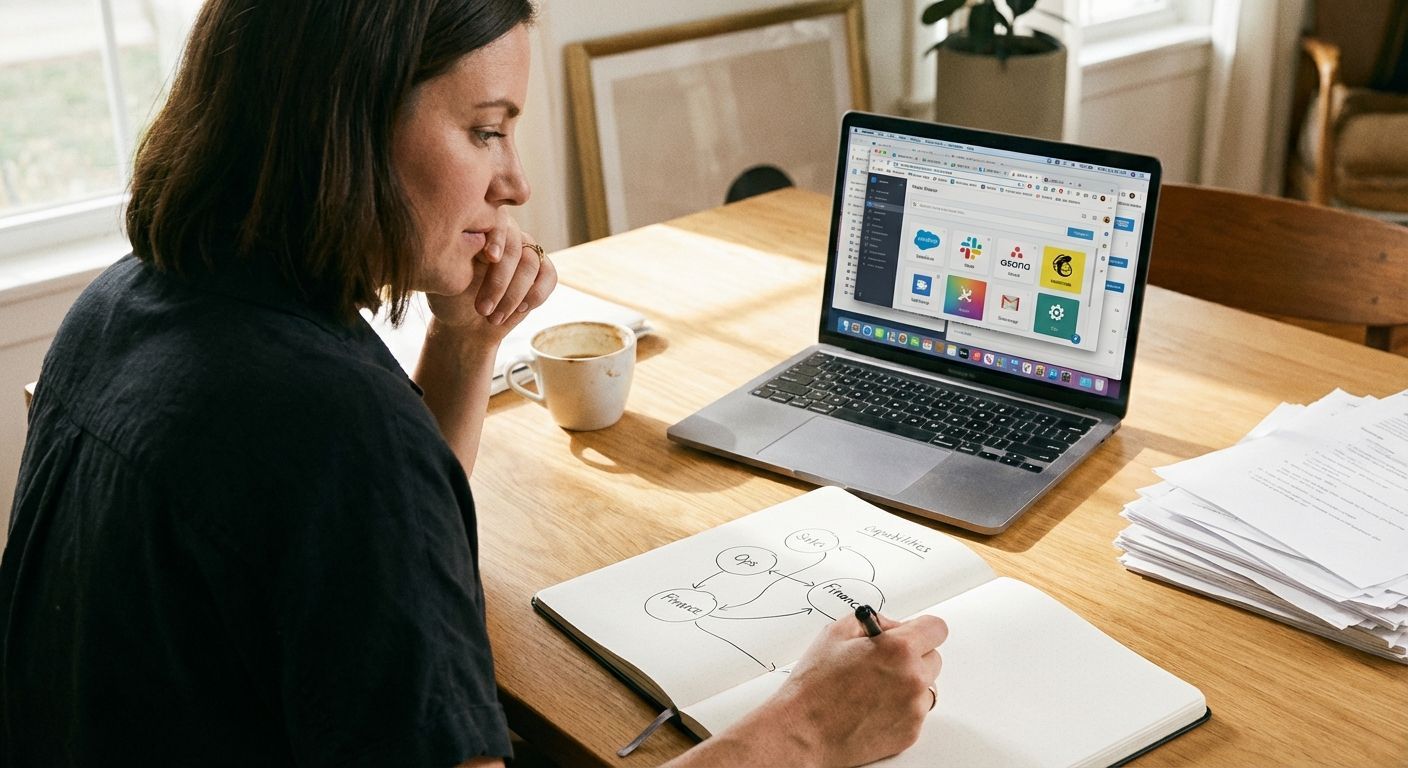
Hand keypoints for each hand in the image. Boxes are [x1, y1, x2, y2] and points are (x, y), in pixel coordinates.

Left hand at [425, 208, 556, 340]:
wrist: (464, 325)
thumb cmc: (450, 299)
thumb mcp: (446, 277)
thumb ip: (459, 256)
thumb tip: (476, 240)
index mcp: (480, 227)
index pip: (495, 222)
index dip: (496, 238)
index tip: (490, 257)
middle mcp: (506, 234)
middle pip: (513, 247)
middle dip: (499, 281)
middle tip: (483, 309)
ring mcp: (526, 250)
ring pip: (530, 263)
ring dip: (514, 294)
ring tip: (494, 318)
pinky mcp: (542, 270)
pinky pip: (548, 275)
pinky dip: (536, 294)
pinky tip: (519, 310)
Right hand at [764, 612, 947, 766]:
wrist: (804, 732)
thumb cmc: (814, 687)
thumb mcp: (835, 634)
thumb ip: (872, 621)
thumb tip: (890, 626)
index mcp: (898, 650)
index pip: (936, 628)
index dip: (921, 628)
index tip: (913, 633)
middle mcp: (913, 679)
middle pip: (934, 658)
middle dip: (913, 656)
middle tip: (884, 662)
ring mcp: (914, 709)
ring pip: (926, 687)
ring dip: (909, 683)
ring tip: (875, 687)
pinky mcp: (910, 732)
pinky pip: (916, 712)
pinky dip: (901, 708)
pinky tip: (873, 707)